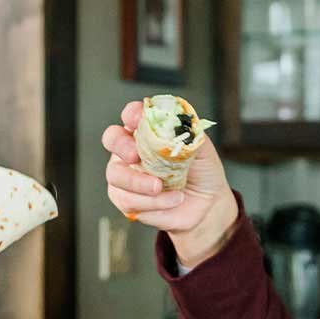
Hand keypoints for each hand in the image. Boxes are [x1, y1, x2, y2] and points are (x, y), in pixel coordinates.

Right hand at [102, 101, 237, 266]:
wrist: (208, 204)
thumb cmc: (203, 172)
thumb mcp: (202, 148)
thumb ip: (189, 133)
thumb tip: (179, 124)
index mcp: (148, 131)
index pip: (132, 114)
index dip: (132, 114)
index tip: (138, 119)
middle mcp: (132, 150)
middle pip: (112, 139)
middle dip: (121, 146)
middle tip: (135, 156)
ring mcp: (126, 175)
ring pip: (117, 175)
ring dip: (140, 183)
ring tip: (163, 188)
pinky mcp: (127, 199)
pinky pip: (128, 200)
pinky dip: (152, 202)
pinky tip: (171, 200)